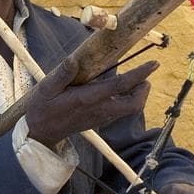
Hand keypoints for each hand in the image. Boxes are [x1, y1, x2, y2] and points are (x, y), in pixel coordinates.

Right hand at [25, 60, 157, 148]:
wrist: (40, 133)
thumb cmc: (42, 108)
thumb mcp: (46, 88)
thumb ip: (61, 74)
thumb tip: (73, 60)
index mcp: (88, 99)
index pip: (119, 85)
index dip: (138, 74)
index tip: (153, 64)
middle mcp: (99, 109)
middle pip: (134, 104)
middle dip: (144, 89)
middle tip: (146, 74)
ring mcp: (101, 117)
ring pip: (130, 109)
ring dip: (138, 94)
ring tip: (137, 79)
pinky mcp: (100, 120)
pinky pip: (121, 111)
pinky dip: (128, 99)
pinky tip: (121, 88)